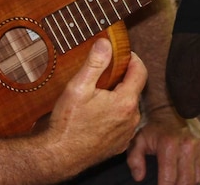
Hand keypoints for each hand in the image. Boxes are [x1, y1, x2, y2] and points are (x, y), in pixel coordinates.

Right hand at [48, 38, 147, 167]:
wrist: (59, 156)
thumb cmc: (68, 123)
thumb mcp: (78, 87)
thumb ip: (95, 63)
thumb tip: (106, 43)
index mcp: (125, 102)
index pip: (141, 72)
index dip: (133, 59)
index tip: (124, 54)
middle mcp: (131, 119)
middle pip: (134, 90)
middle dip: (122, 79)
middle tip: (105, 74)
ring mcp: (126, 134)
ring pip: (128, 108)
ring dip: (118, 99)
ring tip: (99, 95)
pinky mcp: (119, 145)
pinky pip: (122, 124)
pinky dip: (114, 116)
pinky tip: (97, 115)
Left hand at [126, 107, 199, 184]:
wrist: (170, 108)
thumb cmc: (154, 128)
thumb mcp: (138, 141)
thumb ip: (135, 160)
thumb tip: (139, 177)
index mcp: (169, 146)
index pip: (169, 180)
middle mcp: (188, 146)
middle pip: (186, 182)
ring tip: (183, 184)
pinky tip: (198, 183)